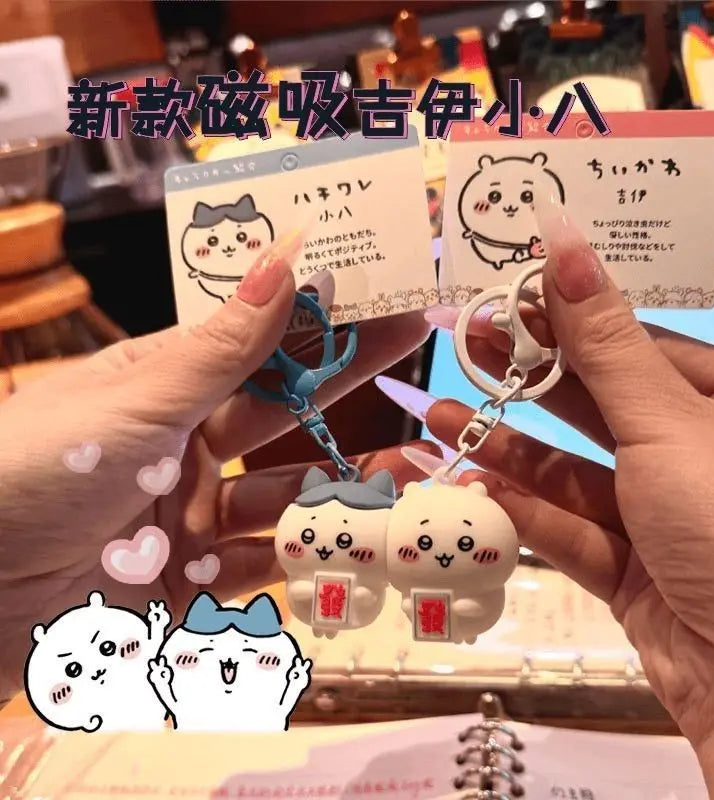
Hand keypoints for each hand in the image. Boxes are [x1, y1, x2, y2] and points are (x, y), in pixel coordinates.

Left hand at [0, 232, 434, 702]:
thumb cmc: (33, 470)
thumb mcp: (134, 401)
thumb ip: (221, 347)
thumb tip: (285, 258)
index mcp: (162, 388)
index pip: (256, 345)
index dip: (317, 320)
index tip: (378, 292)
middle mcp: (181, 447)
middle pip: (281, 413)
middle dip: (346, 384)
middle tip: (415, 346)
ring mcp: (186, 517)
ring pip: (281, 496)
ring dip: (341, 487)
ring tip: (409, 473)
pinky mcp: (187, 582)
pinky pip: (258, 568)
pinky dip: (304, 558)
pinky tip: (355, 544)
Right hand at [424, 199, 713, 794]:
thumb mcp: (670, 418)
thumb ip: (603, 339)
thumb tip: (563, 238)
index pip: (645, 347)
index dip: (575, 321)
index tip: (509, 297)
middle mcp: (706, 459)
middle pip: (603, 408)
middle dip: (531, 380)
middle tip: (463, 342)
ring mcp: (667, 521)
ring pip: (576, 475)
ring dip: (510, 449)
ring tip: (442, 414)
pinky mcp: (635, 576)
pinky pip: (573, 533)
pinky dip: (524, 512)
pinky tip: (472, 484)